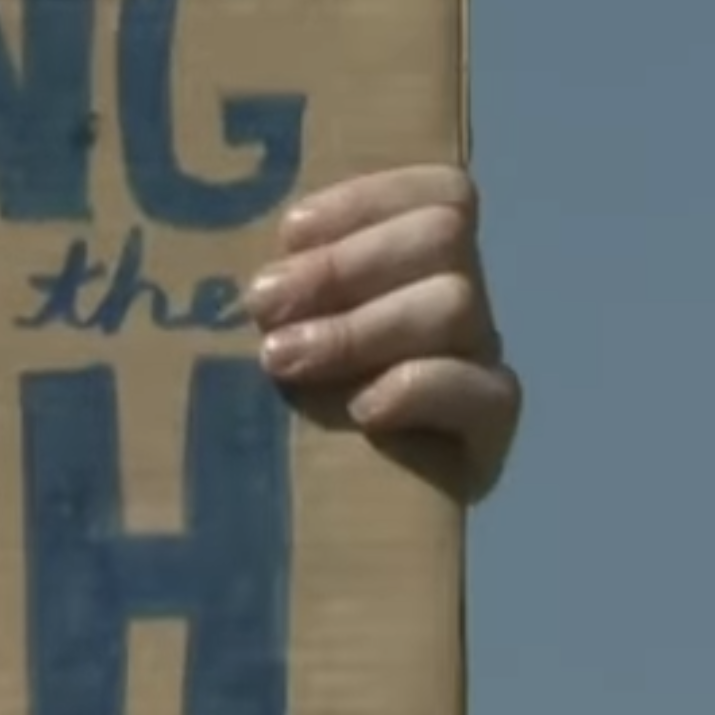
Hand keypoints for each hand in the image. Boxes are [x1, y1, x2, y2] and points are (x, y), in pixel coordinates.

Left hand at [241, 165, 519, 502]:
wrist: (317, 522)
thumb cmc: (277, 403)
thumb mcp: (274, 331)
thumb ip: (274, 286)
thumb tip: (225, 255)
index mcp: (416, 259)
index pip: (436, 192)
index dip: (367, 198)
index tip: (290, 232)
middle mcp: (458, 299)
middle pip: (444, 235)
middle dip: (344, 264)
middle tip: (263, 306)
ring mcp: (479, 361)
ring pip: (456, 304)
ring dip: (360, 326)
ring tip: (281, 361)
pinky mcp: (489, 430)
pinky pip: (484, 391)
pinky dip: (418, 388)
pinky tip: (361, 409)